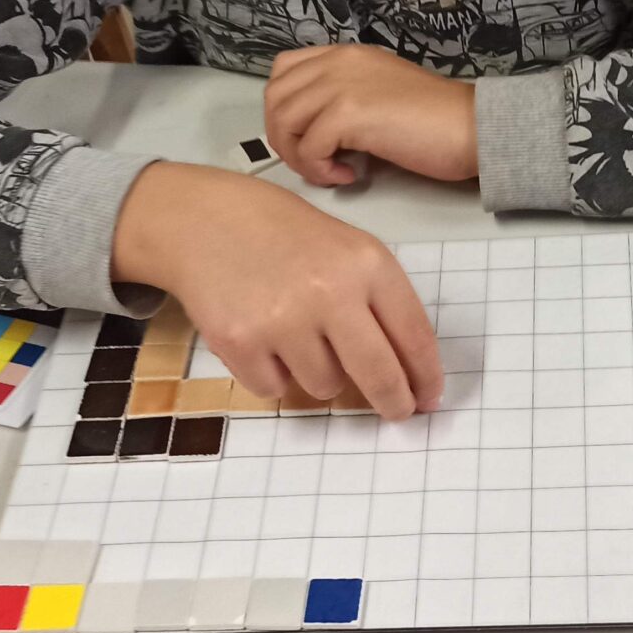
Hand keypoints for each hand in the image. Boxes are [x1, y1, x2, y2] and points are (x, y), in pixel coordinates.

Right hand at [112, 161, 441, 418]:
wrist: (204, 220)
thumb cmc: (283, 235)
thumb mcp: (345, 248)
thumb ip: (378, 300)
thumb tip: (408, 369)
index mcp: (366, 263)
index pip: (413, 335)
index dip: (425, 376)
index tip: (428, 398)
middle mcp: (330, 292)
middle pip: (379, 375)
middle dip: (394, 402)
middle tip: (397, 412)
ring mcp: (283, 320)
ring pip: (326, 387)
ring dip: (319, 373)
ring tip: (296, 332)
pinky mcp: (241, 344)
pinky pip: (276, 389)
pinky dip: (274, 373)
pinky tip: (262, 335)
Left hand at [264, 44, 477, 185]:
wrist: (470, 127)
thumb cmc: (434, 120)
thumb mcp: (379, 93)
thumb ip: (344, 98)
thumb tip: (314, 130)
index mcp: (344, 55)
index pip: (284, 72)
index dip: (283, 110)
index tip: (305, 137)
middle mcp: (338, 62)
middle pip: (275, 98)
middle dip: (285, 138)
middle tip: (314, 162)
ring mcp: (341, 84)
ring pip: (285, 122)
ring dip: (301, 157)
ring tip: (332, 171)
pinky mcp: (349, 113)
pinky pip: (308, 148)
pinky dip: (321, 170)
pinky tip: (351, 176)